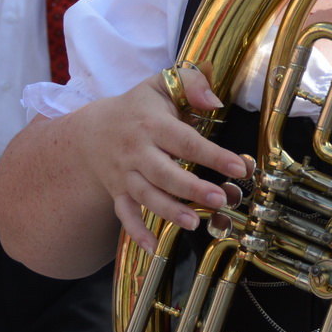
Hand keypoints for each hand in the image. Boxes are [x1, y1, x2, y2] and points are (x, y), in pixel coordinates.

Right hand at [77, 63, 249, 248]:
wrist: (92, 130)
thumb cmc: (139, 106)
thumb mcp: (162, 84)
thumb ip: (192, 84)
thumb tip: (216, 102)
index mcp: (152, 124)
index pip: (185, 141)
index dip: (212, 155)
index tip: (239, 166)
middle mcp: (136, 152)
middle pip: (164, 173)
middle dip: (192, 188)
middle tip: (220, 199)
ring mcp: (125, 175)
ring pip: (146, 196)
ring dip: (169, 211)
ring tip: (194, 222)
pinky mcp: (118, 192)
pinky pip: (124, 214)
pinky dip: (136, 232)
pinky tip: (153, 248)